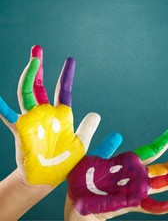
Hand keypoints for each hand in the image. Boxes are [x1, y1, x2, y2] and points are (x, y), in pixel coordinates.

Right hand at [0, 45, 99, 186]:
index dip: (66, 75)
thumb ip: (88, 128)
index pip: (63, 90)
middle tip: (37, 50)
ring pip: (27, 92)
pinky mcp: (21, 129)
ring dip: (28, 76)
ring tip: (33, 61)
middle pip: (40, 86)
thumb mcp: (82, 143)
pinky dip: (1, 105)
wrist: (47, 179)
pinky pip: (8, 114)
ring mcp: (32, 119)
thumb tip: (97, 113)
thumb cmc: (65, 163)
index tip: (69, 60)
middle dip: (38, 68)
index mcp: (62, 116)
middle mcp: (46, 114)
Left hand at [65, 125, 167, 220]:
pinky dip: (164, 207)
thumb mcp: (93, 157)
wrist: (74, 202)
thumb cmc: (82, 181)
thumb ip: (102, 144)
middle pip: (165, 167)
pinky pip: (150, 206)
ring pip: (164, 182)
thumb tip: (110, 128)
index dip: (166, 139)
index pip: (153, 149)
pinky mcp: (131, 202)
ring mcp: (137, 189)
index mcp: (130, 164)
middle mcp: (137, 176)